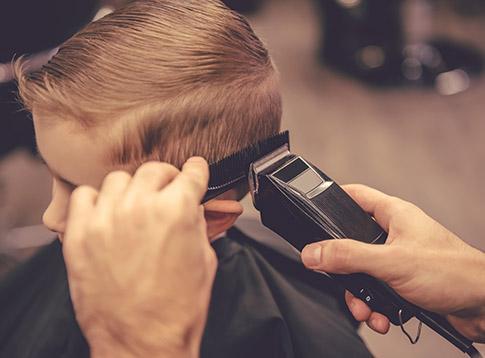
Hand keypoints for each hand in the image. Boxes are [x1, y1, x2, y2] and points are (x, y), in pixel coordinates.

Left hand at [62, 158, 215, 357]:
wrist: (142, 342)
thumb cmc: (176, 309)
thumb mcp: (204, 259)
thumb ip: (197, 222)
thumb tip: (192, 205)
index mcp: (177, 210)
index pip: (192, 172)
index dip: (197, 172)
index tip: (194, 172)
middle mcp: (140, 207)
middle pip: (155, 170)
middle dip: (167, 179)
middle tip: (167, 193)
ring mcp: (106, 219)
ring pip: (119, 179)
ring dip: (133, 189)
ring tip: (136, 207)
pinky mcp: (80, 235)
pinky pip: (84, 196)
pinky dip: (97, 200)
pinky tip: (107, 215)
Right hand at [301, 184, 484, 341]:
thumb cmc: (452, 272)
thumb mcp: (390, 262)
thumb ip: (348, 256)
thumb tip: (314, 253)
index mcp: (393, 214)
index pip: (354, 196)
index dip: (332, 200)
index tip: (312, 213)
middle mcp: (395, 234)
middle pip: (352, 243)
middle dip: (345, 270)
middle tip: (342, 282)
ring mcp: (400, 258)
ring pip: (364, 272)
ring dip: (361, 296)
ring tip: (367, 311)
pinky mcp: (406, 281)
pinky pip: (378, 291)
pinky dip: (376, 307)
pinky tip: (382, 318)